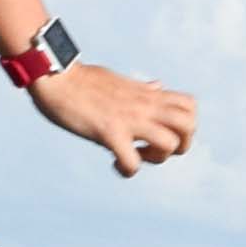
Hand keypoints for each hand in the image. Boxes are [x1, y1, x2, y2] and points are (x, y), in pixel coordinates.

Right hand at [32, 58, 197, 177]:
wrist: (55, 76)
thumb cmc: (82, 79)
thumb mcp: (121, 81)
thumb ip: (142, 89)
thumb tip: (158, 87)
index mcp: (147, 95)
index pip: (190, 105)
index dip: (184, 124)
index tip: (164, 130)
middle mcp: (144, 106)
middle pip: (190, 126)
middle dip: (181, 145)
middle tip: (156, 147)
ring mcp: (129, 119)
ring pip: (170, 144)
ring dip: (158, 158)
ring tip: (137, 155)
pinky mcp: (109, 132)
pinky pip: (132, 162)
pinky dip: (127, 170)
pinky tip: (115, 163)